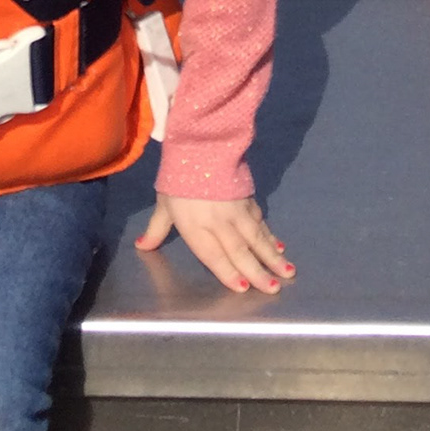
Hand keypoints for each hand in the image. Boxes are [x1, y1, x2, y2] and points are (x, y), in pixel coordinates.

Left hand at [135, 193, 294, 294]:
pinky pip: (260, 221)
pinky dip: (270, 235)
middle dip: (258, 271)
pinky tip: (279, 246)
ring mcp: (236, 209)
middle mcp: (219, 221)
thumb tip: (142, 246)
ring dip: (272, 255)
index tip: (244, 288)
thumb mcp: (164, 203)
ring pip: (257, 236)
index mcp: (196, 226)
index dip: (228, 272)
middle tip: (274, 289)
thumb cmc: (178, 177)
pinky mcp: (247, 197)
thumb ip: (157, 228)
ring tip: (287, 271)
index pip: (214, 255)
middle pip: (240, 250)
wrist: (202, 141)